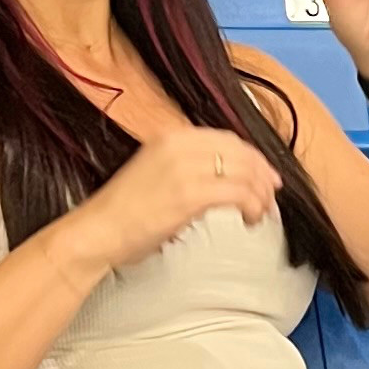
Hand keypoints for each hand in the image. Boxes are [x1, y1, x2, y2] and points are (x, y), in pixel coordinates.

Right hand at [75, 129, 280, 274]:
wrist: (97, 231)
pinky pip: (239, 193)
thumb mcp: (154, 172)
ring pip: (245, 173)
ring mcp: (186, 167)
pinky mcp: (191, 194)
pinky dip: (253, 206)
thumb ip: (185, 167)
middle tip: (271, 195)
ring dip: (260, 194)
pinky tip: (251, 220)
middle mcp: (180, 145)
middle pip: (241, 152)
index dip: (252, 157)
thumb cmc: (123, 212)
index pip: (226, 139)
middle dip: (262, 173)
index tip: (265, 174)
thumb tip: (221, 178)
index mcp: (172, 137)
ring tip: (260, 213)